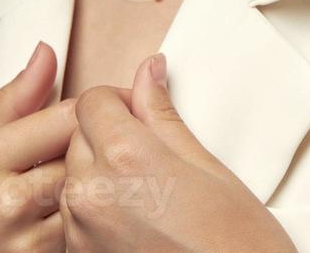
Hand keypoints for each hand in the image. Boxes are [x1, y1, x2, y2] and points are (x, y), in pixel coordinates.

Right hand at [0, 41, 71, 252]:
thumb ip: (10, 101)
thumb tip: (45, 56)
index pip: (67, 118)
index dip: (90, 110)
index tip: (94, 110)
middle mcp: (8, 203)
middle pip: (84, 156)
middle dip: (91, 146)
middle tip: (86, 146)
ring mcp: (26, 243)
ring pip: (88, 196)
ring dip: (88, 184)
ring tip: (71, 181)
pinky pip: (79, 234)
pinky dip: (78, 220)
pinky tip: (59, 213)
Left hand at [60, 53, 296, 252]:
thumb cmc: (237, 246)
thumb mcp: (208, 167)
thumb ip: (163, 116)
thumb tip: (149, 73)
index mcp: (126, 158)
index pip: (92, 101)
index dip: (119, 101)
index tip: (142, 112)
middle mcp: (93, 193)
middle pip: (78, 136)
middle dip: (108, 134)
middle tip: (153, 153)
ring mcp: (82, 231)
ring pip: (73, 176)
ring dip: (100, 173)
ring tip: (149, 192)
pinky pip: (75, 215)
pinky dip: (97, 209)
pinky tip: (138, 219)